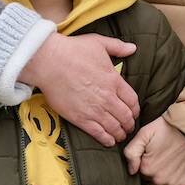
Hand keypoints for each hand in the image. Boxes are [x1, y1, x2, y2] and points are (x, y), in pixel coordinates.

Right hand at [20, 33, 138, 146]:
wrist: (49, 62)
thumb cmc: (73, 51)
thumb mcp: (99, 43)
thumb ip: (118, 47)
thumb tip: (133, 48)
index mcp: (114, 80)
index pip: (132, 100)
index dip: (135, 109)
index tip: (134, 112)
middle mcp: (107, 97)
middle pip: (125, 116)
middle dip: (129, 123)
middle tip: (129, 127)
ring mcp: (94, 109)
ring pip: (114, 126)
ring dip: (120, 133)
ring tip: (121, 136)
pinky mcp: (80, 118)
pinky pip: (98, 133)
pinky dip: (106, 139)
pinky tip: (109, 141)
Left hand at [125, 116, 184, 184]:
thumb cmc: (169, 129)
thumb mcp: (145, 133)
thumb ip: (131, 151)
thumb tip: (131, 171)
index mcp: (146, 167)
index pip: (136, 172)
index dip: (140, 165)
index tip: (146, 157)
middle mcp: (157, 179)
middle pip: (145, 182)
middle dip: (147, 175)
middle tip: (154, 163)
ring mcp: (170, 184)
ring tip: (157, 174)